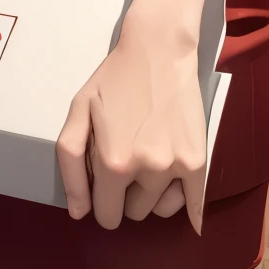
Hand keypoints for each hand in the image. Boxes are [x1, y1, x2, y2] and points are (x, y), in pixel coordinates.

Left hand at [56, 14, 206, 233]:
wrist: (159, 50)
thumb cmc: (114, 79)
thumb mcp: (79, 111)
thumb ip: (71, 164)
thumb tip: (79, 213)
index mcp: (113, 163)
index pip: (106, 214)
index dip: (103, 202)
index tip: (106, 184)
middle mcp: (146, 169)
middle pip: (134, 212)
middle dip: (127, 195)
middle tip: (130, 162)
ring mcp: (175, 165)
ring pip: (161, 210)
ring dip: (154, 197)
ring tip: (151, 166)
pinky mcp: (197, 159)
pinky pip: (194, 202)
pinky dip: (190, 210)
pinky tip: (190, 218)